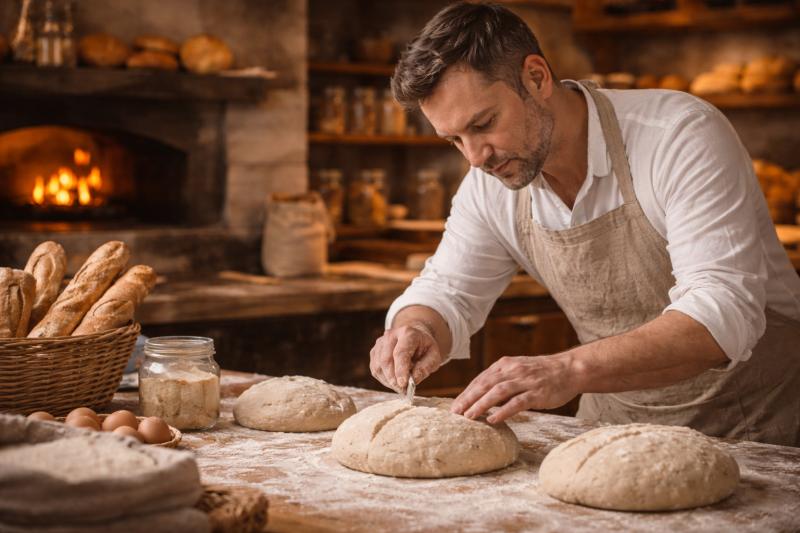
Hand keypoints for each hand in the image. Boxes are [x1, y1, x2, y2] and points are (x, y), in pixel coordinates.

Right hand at [369, 322, 443, 392]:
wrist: (416, 338)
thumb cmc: (425, 349)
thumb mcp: (434, 357)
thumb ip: (425, 368)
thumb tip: (413, 381)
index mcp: (408, 333)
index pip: (400, 353)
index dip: (400, 370)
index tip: (403, 385)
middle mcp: (391, 335)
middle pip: (386, 359)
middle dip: (393, 378)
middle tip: (403, 390)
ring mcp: (380, 343)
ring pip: (378, 366)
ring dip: (388, 381)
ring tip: (401, 387)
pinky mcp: (375, 351)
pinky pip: (375, 369)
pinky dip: (384, 379)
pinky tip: (394, 381)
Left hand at [450, 354, 578, 423]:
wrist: (569, 369)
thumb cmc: (541, 373)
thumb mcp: (517, 370)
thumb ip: (501, 380)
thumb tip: (481, 396)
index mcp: (505, 364)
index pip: (480, 379)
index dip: (466, 393)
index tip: (454, 406)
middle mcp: (513, 370)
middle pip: (485, 384)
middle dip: (468, 399)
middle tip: (455, 413)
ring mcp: (525, 381)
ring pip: (498, 392)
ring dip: (481, 404)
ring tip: (469, 417)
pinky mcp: (537, 393)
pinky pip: (517, 402)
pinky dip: (503, 411)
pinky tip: (492, 419)